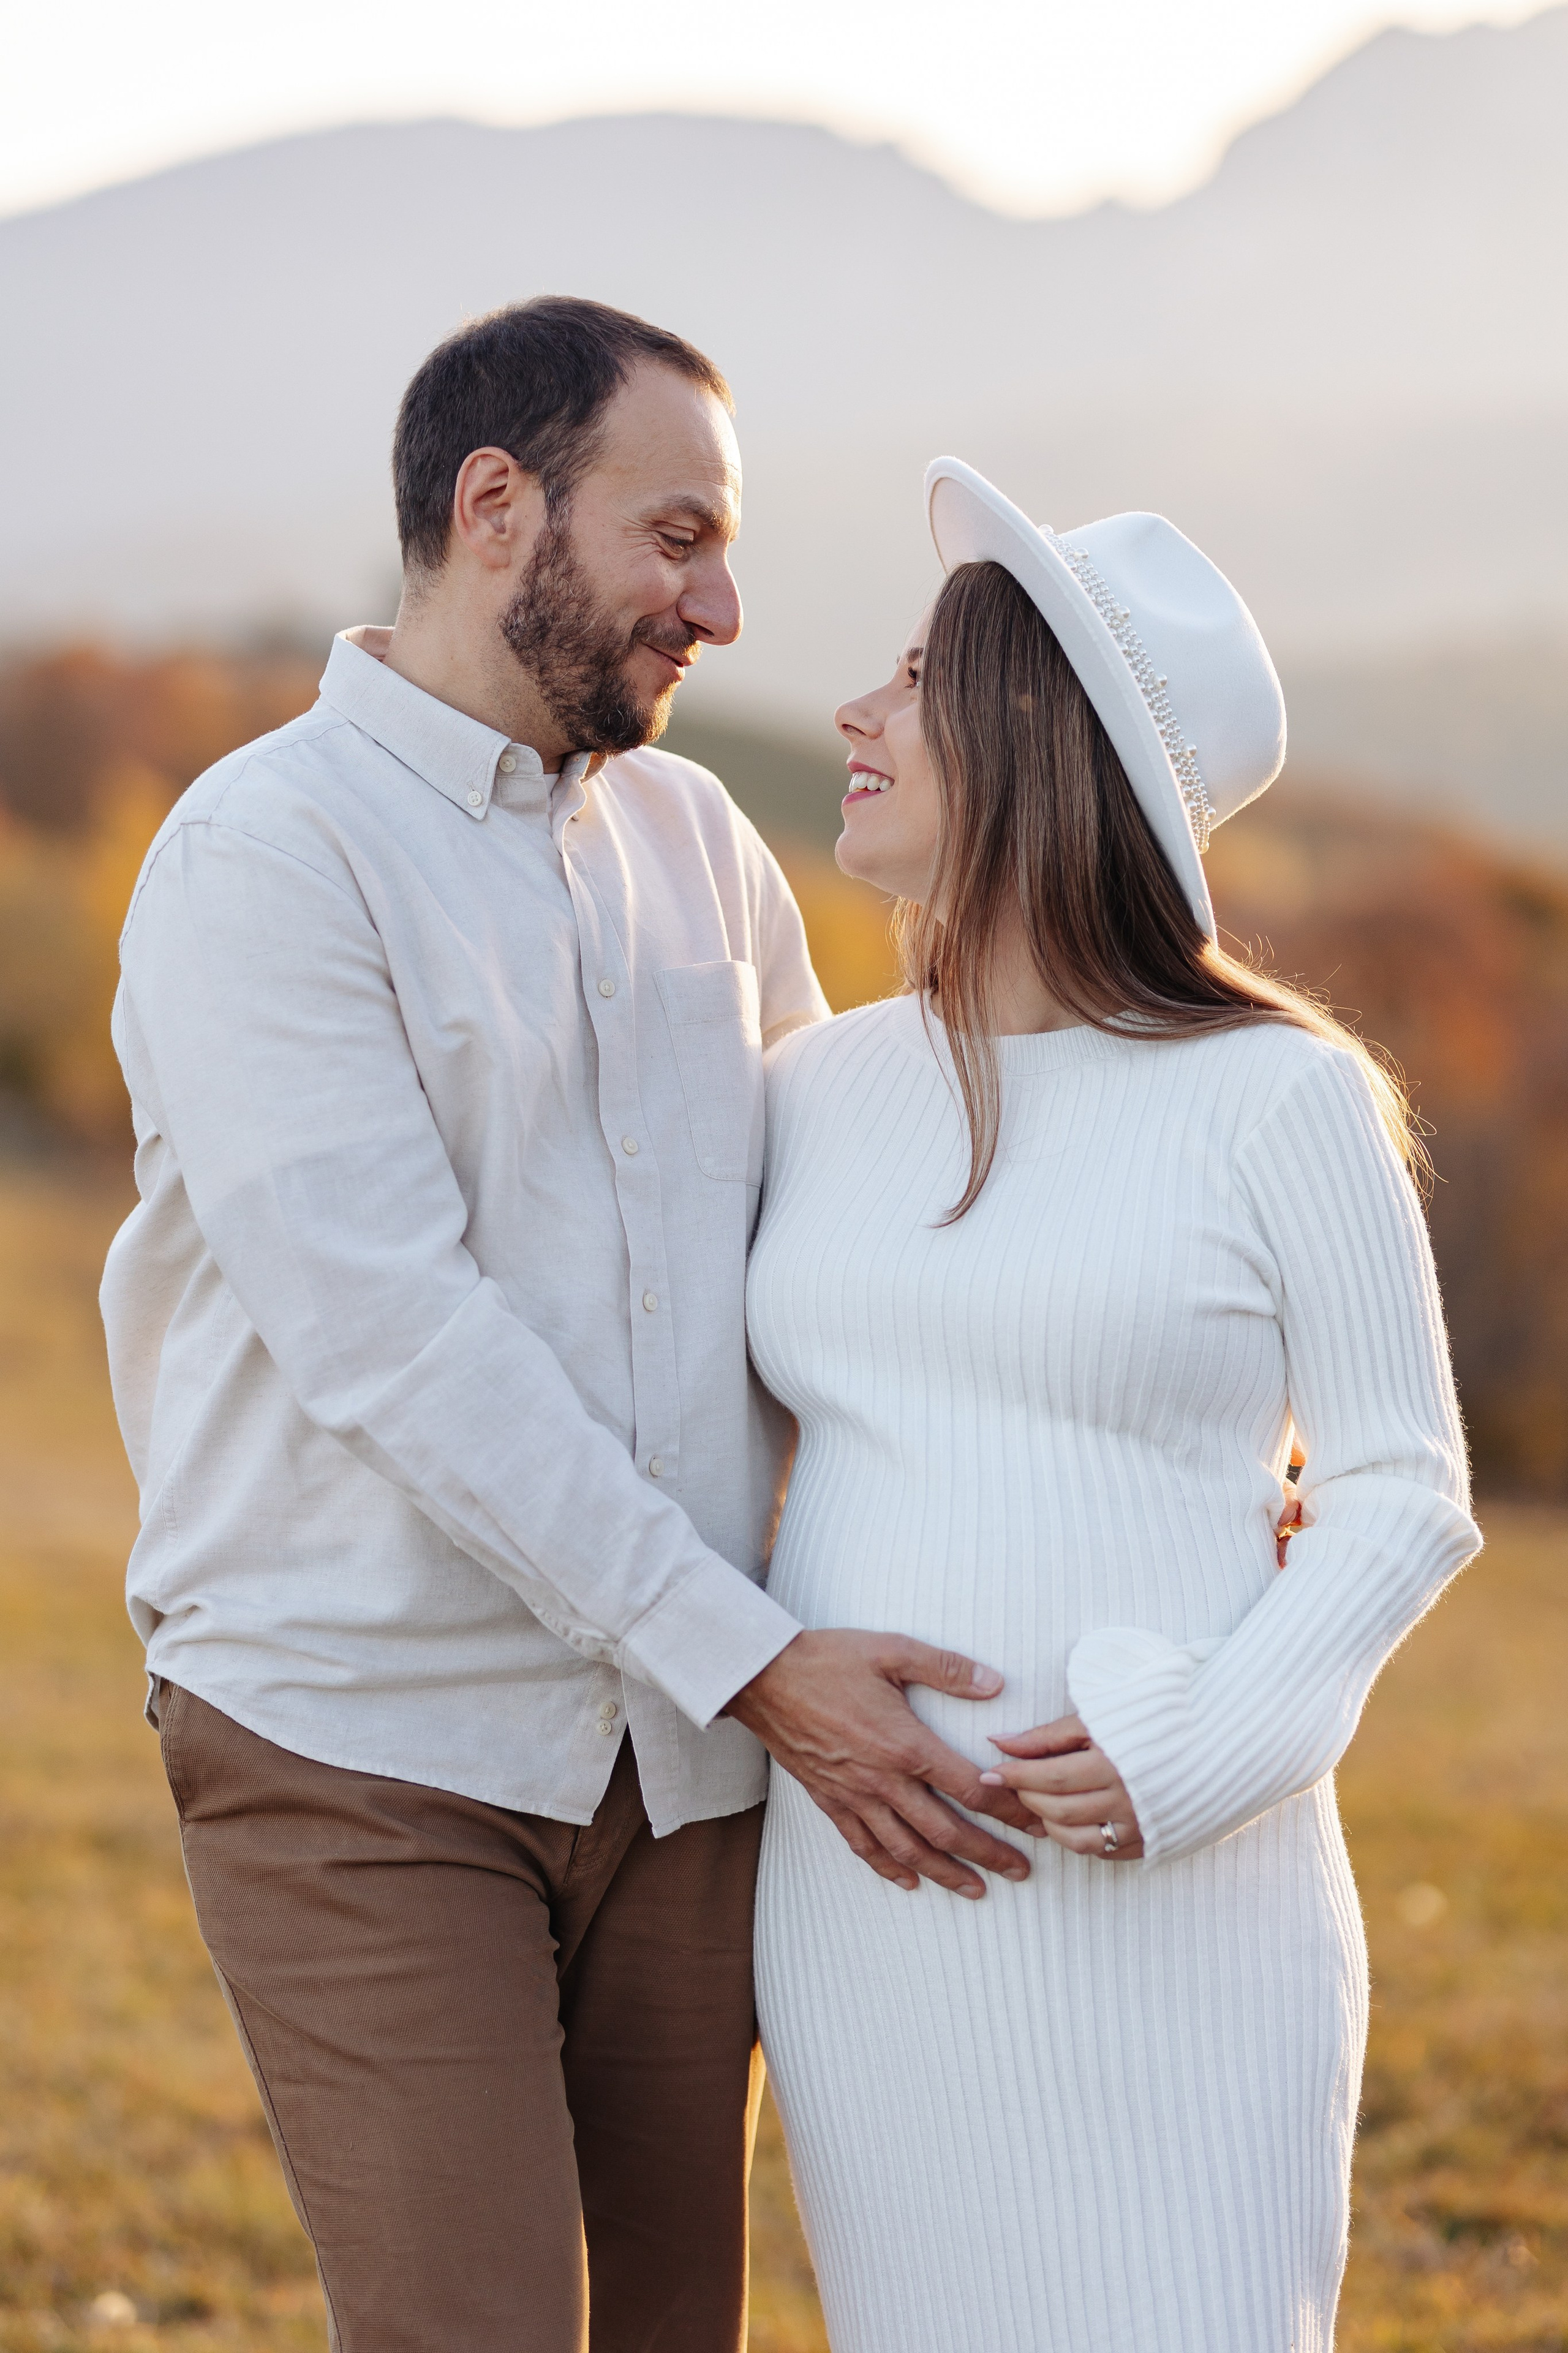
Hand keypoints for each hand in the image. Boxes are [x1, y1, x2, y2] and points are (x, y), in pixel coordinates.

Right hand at [726, 1629, 1038, 1898]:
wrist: (762, 1677)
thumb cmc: (827, 1658)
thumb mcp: (891, 1649)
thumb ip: (946, 1668)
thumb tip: (995, 1682)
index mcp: (905, 1744)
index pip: (970, 1787)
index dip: (1008, 1808)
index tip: (1035, 1823)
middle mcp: (883, 1780)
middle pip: (945, 1830)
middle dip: (987, 1854)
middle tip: (1021, 1872)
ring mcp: (854, 1795)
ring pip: (906, 1848)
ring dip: (944, 1873)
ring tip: (975, 1890)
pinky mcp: (828, 1800)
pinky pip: (862, 1845)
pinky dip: (888, 1867)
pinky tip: (907, 1881)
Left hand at [979, 1712, 1143, 1861]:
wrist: (1212, 1744)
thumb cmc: (1147, 1721)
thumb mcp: (1096, 1719)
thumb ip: (1047, 1736)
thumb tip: (1000, 1743)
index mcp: (1116, 1764)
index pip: (1051, 1777)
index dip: (1015, 1776)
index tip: (990, 1772)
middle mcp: (1128, 1802)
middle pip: (1058, 1809)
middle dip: (1027, 1796)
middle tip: (1014, 1781)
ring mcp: (1139, 1828)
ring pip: (1074, 1838)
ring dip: (1048, 1821)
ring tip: (1040, 1798)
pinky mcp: (1148, 1845)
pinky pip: (1099, 1852)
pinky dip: (1075, 1837)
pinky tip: (1070, 1816)